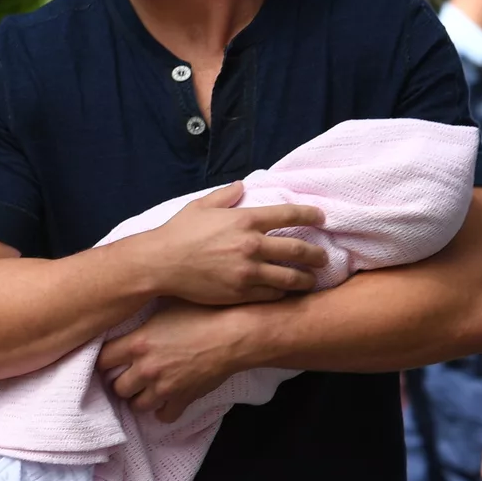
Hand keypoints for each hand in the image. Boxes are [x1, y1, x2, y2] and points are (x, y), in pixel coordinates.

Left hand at [100, 298, 249, 422]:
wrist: (234, 334)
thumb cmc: (202, 314)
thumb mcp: (164, 308)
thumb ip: (142, 322)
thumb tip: (128, 316)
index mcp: (137, 343)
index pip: (102, 361)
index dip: (104, 361)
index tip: (110, 361)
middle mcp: (146, 368)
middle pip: (117, 388)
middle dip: (122, 382)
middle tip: (129, 376)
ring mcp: (164, 387)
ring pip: (137, 405)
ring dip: (139, 398)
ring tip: (146, 389)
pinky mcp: (182, 399)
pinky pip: (164, 416)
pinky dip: (163, 411)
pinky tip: (165, 401)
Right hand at [138, 183, 327, 304]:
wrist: (159, 264)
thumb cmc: (176, 233)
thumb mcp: (200, 207)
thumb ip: (225, 196)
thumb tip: (241, 186)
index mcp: (245, 220)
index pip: (290, 215)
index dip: (311, 215)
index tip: (321, 218)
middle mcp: (252, 245)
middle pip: (298, 250)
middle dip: (316, 254)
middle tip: (323, 257)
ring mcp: (248, 271)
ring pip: (290, 277)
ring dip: (306, 279)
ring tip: (311, 280)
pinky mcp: (240, 293)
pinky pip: (272, 294)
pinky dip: (282, 293)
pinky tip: (285, 292)